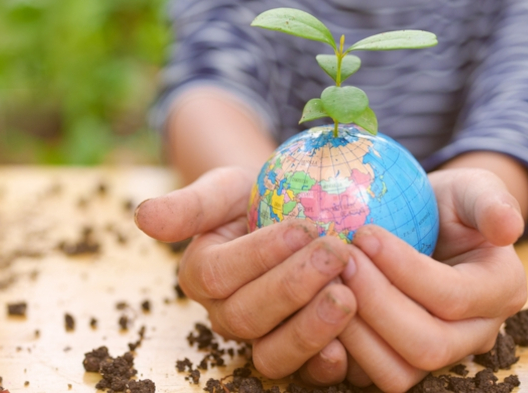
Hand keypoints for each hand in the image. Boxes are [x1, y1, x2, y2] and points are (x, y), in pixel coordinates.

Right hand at [133, 167, 356, 384]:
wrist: (297, 216)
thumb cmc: (259, 198)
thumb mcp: (227, 189)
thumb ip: (191, 204)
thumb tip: (143, 216)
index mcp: (203, 273)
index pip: (220, 273)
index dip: (261, 253)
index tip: (303, 227)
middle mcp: (227, 313)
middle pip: (248, 315)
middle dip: (294, 285)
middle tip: (336, 253)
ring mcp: (263, 338)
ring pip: (274, 352)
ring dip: (311, 328)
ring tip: (347, 296)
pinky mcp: (300, 354)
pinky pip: (308, 371)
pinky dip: (328, 362)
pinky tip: (351, 342)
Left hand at [337, 167, 527, 391]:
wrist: (432, 226)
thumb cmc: (452, 203)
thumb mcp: (474, 188)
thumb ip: (491, 201)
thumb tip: (509, 227)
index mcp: (501, 290)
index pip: (453, 296)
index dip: (405, 270)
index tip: (365, 233)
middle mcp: (477, 333)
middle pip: (428, 344)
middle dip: (376, 304)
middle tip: (341, 260)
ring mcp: (440, 355)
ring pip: (400, 372)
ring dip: (356, 332)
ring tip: (327, 283)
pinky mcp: (404, 362)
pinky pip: (372, 377)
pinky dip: (342, 351)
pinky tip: (318, 308)